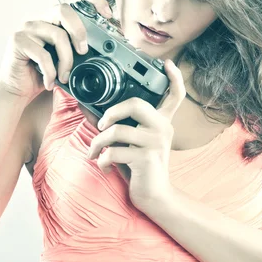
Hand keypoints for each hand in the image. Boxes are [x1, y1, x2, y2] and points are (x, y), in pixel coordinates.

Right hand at [0, 0, 112, 102]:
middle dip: (79, 31)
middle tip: (83, 52)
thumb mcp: (65, 60)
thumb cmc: (43, 73)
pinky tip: (50, 82)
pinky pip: (42, 54)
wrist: (17, 89)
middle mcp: (40, 20)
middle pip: (64, 10)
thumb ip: (78, 50)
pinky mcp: (17, 40)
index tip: (108, 15)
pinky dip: (50, 71)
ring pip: (57, 35)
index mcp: (53, 20)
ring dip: (66, 60)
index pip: (74, 2)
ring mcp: (27, 28)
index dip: (93, 2)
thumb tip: (105, 50)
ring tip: (65, 76)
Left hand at [86, 59, 185, 212]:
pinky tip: (104, 166)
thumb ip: (116, 125)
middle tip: (101, 124)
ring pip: (118, 131)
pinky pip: (114, 151)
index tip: (168, 64)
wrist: (154, 198)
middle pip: (137, 104)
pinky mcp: (147, 159)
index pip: (175, 96)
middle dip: (111, 112)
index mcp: (162, 122)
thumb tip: (87, 108)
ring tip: (94, 151)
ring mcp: (156, 143)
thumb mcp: (130, 143)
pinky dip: (102, 159)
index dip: (174, 78)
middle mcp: (163, 129)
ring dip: (98, 142)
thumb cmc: (140, 167)